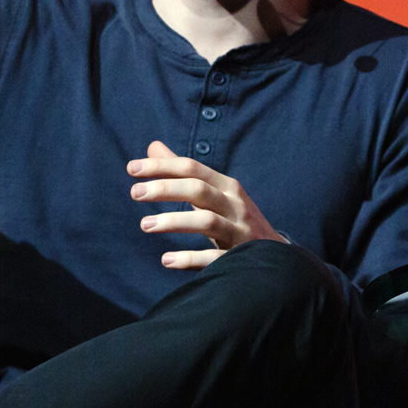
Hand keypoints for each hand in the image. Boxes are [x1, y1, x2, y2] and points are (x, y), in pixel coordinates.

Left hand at [127, 140, 285, 268]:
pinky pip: (214, 257)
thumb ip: (182, 172)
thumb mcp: (214, 193)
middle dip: (165, 189)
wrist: (276, 258)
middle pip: (198, 190)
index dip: (162, 166)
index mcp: (227, 187)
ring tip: (145, 225)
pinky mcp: (240, 258)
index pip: (192, 169)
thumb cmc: (235, 220)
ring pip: (206, 221)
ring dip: (173, 221)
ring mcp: (239, 231)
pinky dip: (190, 259)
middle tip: (134, 193)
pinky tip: (166, 260)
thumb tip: (153, 146)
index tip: (131, 168)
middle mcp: (235, 205)